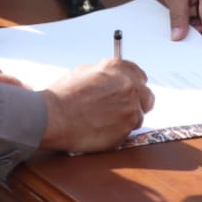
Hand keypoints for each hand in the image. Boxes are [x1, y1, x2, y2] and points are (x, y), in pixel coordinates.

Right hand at [40, 58, 154, 154]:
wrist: (53, 117)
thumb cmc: (63, 95)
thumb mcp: (85, 72)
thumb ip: (106, 74)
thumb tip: (113, 80)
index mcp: (119, 69)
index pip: (139, 74)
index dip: (134, 83)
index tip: (132, 89)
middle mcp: (129, 87)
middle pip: (147, 97)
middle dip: (138, 102)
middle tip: (124, 109)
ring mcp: (130, 109)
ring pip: (138, 116)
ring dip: (126, 119)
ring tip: (104, 121)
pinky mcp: (126, 130)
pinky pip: (127, 132)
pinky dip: (117, 132)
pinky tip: (100, 130)